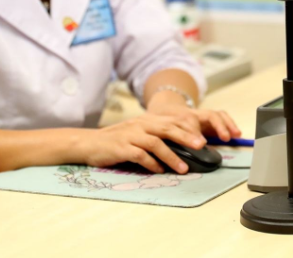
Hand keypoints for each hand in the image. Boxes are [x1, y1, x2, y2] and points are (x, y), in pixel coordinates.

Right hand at [73, 114, 205, 173]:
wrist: (88, 143)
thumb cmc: (115, 141)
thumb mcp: (137, 133)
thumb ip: (154, 137)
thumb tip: (179, 149)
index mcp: (145, 121)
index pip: (171, 122)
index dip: (188, 130)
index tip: (203, 139)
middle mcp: (139, 125)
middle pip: (167, 129)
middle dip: (186, 138)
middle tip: (201, 146)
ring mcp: (130, 136)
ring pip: (156, 143)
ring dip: (171, 156)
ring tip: (184, 168)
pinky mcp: (121, 148)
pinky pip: (140, 155)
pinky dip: (151, 164)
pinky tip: (159, 171)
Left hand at [146, 94, 241, 142]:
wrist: (163, 108)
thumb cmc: (160, 125)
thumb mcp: (157, 132)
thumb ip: (162, 143)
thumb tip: (161, 161)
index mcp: (175, 119)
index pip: (186, 122)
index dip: (194, 132)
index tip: (201, 144)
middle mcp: (189, 114)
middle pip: (204, 117)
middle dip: (215, 127)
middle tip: (222, 139)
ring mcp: (199, 114)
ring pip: (213, 115)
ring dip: (225, 124)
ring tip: (234, 135)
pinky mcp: (207, 116)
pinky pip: (220, 116)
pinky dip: (229, 123)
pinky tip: (236, 134)